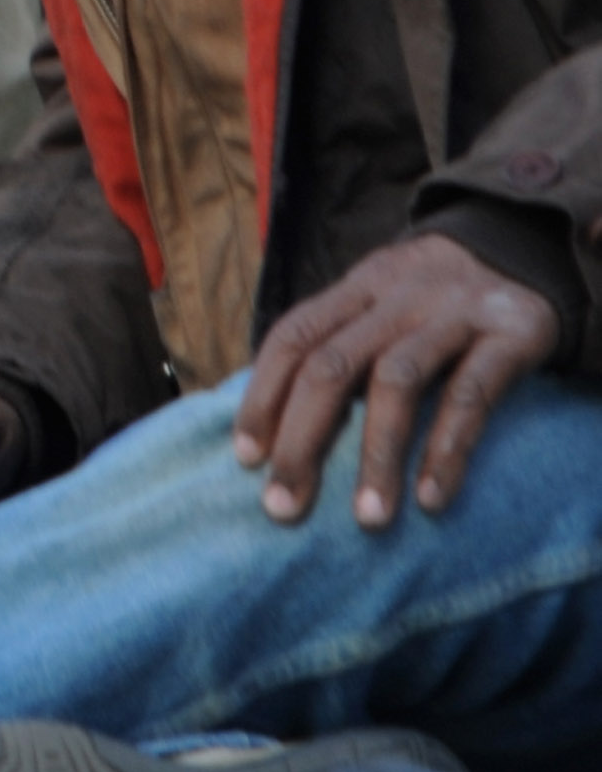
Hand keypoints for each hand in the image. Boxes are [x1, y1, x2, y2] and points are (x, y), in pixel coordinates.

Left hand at [232, 233, 560, 529]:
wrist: (526, 252)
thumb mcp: (380, 307)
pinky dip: (446, 449)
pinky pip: (471, 395)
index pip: (292, 337)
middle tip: (283, 506)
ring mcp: (451, 312)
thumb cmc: (434, 303)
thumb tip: (278, 427)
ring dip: (376, 456)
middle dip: (300, 440)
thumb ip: (339, 349)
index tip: (244, 458)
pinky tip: (431, 498)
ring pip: (396, 381)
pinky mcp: (509, 334)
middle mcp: (395, 296)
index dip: (262, 396)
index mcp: (355, 290)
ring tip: (367, 519)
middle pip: (331, 365)